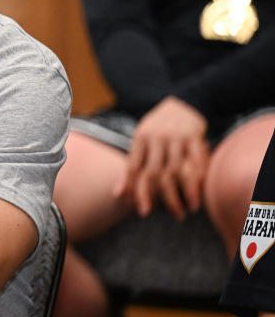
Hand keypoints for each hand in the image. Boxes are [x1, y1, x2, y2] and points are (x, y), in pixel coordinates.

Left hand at [114, 96, 208, 218]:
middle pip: (154, 172)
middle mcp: (157, 138)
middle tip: (158, 215)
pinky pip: (197, 161)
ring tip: (183, 211)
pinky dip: (198, 180)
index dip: (135, 189)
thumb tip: (119, 193)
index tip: (140, 209)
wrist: (184, 102)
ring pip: (177, 170)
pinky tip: (198, 196)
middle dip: (155, 196)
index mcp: (141, 138)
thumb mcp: (142, 139)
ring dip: (181, 194)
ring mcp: (177, 137)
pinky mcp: (195, 137)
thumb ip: (133, 164)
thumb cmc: (158, 127)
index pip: (135, 167)